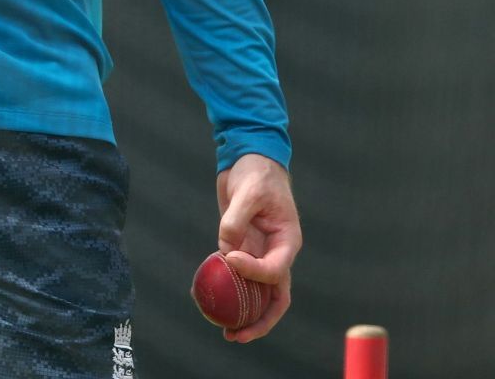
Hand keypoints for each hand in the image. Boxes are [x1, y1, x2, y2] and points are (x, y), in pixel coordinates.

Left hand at [215, 153, 300, 341]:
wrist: (249, 159)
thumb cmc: (257, 173)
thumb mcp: (249, 191)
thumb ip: (236, 220)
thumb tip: (225, 248)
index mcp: (287, 242)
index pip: (275, 271)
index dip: (253, 272)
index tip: (230, 259)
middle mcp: (275, 253)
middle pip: (274, 297)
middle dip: (258, 320)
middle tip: (237, 334)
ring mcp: (258, 253)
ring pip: (256, 294)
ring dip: (243, 313)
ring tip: (224, 331)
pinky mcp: (241, 248)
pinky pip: (235, 276)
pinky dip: (225, 289)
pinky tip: (207, 299)